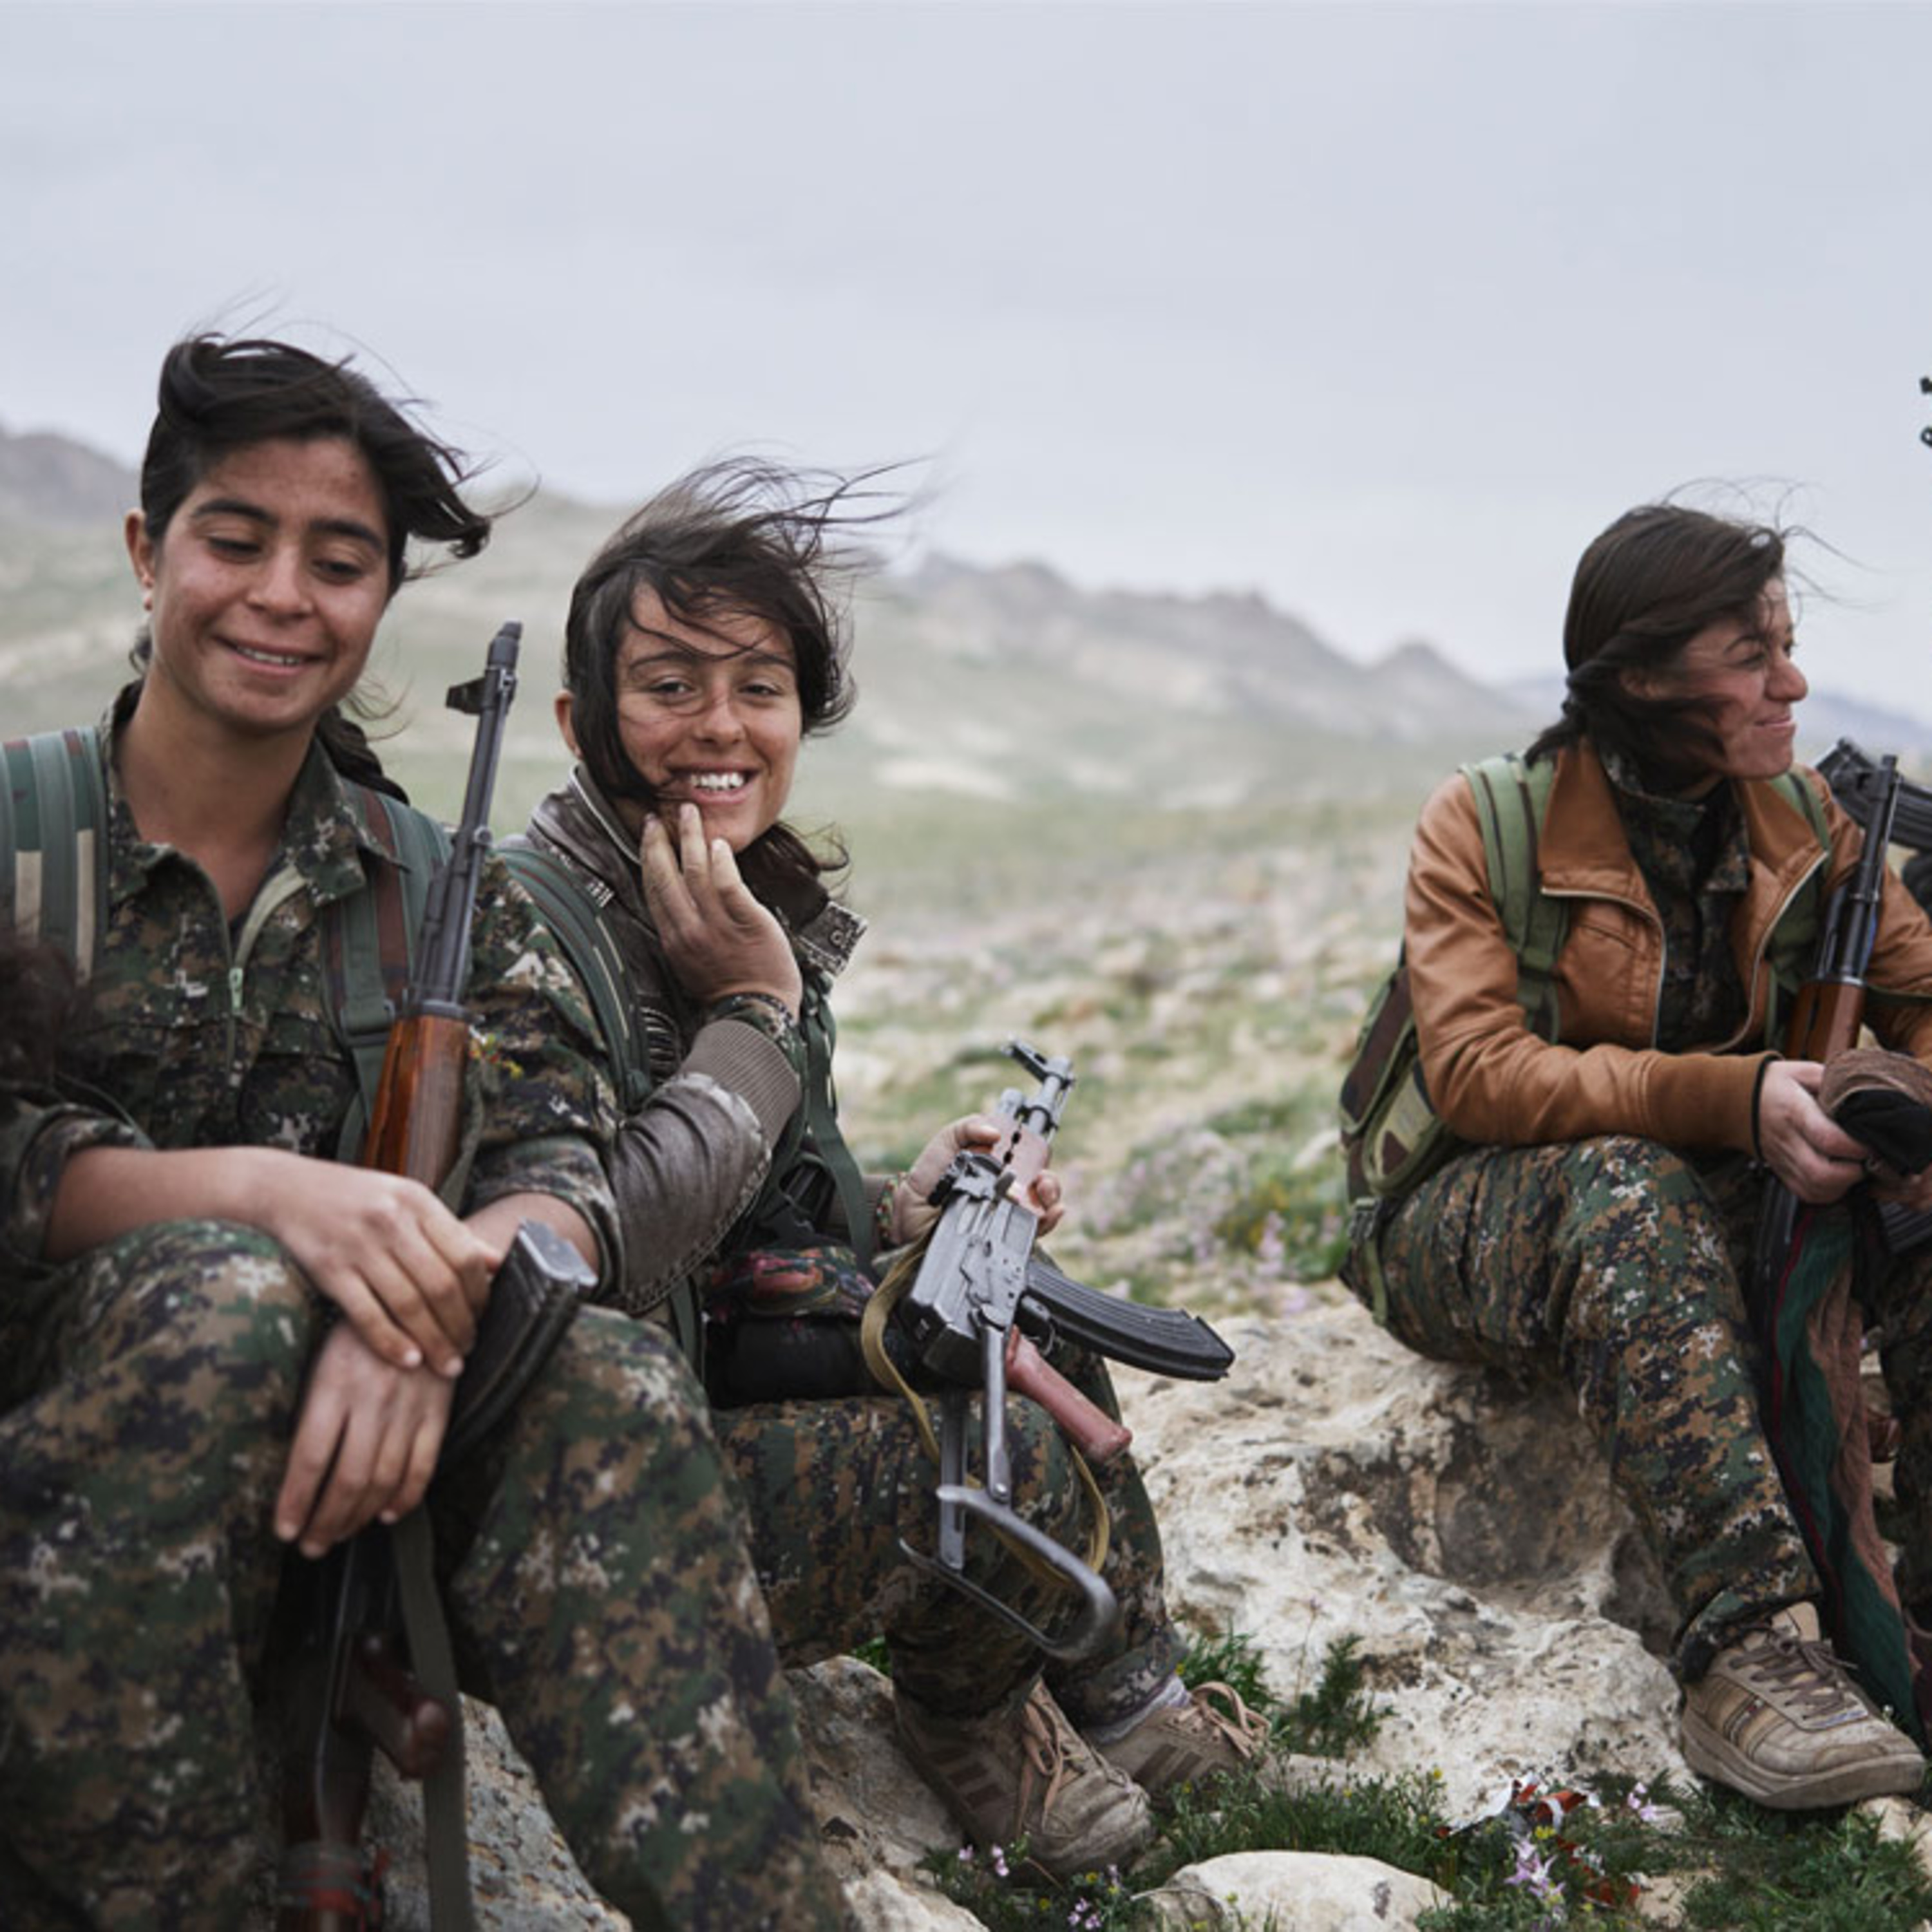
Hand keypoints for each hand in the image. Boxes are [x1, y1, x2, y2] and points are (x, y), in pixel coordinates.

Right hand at [240, 1150, 499, 1377]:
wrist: (284, 1188)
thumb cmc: (354, 1198)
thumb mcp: (407, 1201)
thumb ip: (449, 1232)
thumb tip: (496, 1262)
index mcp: (418, 1201)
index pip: (465, 1255)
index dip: (479, 1294)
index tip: (484, 1317)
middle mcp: (391, 1221)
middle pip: (441, 1284)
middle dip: (461, 1325)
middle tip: (468, 1350)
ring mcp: (359, 1246)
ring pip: (408, 1304)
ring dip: (433, 1341)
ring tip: (446, 1364)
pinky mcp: (328, 1269)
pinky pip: (367, 1314)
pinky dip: (390, 1341)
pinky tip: (408, 1361)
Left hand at [274, 1324, 454, 1558]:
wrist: (419, 1292)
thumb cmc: (356, 1329)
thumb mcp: (321, 1355)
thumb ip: (311, 1407)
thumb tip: (290, 1466)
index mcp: (334, 1383)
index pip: (310, 1458)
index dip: (296, 1501)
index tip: (284, 1530)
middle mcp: (372, 1399)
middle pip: (347, 1478)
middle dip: (326, 1520)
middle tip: (309, 1546)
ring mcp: (408, 1407)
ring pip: (383, 1478)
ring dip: (359, 1517)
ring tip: (339, 1536)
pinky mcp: (437, 1410)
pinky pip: (423, 1464)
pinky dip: (407, 1496)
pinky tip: (388, 1514)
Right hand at [641, 805, 802, 1013]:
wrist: (756, 1014)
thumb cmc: (730, 991)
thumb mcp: (691, 964)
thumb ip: (683, 933)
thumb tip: (680, 907)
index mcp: (673, 939)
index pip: (653, 889)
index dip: (648, 858)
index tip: (647, 835)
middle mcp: (689, 929)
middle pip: (665, 875)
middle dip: (659, 841)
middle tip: (658, 816)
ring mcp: (717, 925)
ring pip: (696, 871)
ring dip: (691, 837)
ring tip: (691, 813)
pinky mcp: (746, 921)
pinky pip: (728, 884)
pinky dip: (721, 861)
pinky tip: (719, 843)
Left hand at [891, 1114, 1067, 1246]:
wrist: (911, 1209)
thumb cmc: (930, 1174)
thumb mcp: (948, 1139)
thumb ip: (969, 1127)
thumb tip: (995, 1132)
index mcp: (999, 1165)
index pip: (1032, 1160)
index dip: (1041, 1157)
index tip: (1039, 1154)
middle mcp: (1008, 1189)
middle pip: (1044, 1185)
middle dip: (1051, 1182)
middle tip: (1042, 1181)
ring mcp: (1006, 1212)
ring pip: (1042, 1207)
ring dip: (1052, 1199)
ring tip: (1045, 1195)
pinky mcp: (1002, 1234)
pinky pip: (1032, 1231)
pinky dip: (1047, 1222)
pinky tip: (1050, 1213)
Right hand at [1757, 1060, 1868, 1203]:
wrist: (1732, 1100)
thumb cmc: (1773, 1084)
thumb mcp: (1803, 1072)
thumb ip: (1834, 1083)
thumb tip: (1862, 1096)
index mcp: (1794, 1111)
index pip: (1829, 1139)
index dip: (1857, 1147)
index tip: (1871, 1143)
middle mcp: (1786, 1140)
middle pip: (1822, 1174)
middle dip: (1853, 1173)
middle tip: (1865, 1161)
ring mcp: (1781, 1160)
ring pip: (1815, 1189)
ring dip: (1842, 1185)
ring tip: (1852, 1169)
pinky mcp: (1779, 1172)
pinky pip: (1805, 1194)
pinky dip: (1827, 1193)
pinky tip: (1836, 1179)